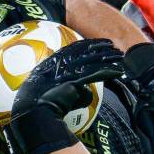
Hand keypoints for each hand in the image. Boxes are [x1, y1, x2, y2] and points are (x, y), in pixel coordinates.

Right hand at [3, 38, 125, 153]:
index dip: (88, 44)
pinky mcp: (75, 81)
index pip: (74, 48)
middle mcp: (61, 63)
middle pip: (86, 51)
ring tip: (120, 56)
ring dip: (108, 57)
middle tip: (114, 46)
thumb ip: (66, 88)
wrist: (34, 111)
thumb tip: (87, 93)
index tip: (99, 42)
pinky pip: (96, 74)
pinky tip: (119, 71)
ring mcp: (68, 71)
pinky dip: (108, 72)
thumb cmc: (36, 104)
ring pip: (93, 60)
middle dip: (101, 47)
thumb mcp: (49, 91)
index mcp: (53, 62)